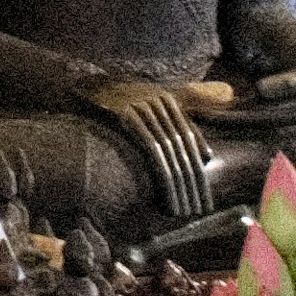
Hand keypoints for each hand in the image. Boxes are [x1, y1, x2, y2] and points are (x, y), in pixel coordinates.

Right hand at [87, 76, 218, 214]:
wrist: (86, 86)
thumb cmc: (120, 103)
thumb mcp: (153, 108)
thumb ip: (182, 126)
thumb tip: (210, 155)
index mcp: (170, 99)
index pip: (191, 139)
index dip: (200, 168)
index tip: (205, 197)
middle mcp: (160, 101)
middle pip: (183, 147)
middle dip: (193, 182)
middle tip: (198, 210)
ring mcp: (144, 106)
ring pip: (170, 150)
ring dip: (178, 183)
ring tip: (182, 209)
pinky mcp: (127, 113)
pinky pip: (151, 147)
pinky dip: (162, 170)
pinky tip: (165, 191)